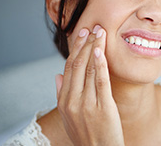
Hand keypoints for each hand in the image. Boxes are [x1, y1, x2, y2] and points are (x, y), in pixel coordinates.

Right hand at [55, 26, 123, 145]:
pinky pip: (100, 81)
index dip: (76, 49)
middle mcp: (72, 100)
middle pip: (77, 65)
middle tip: (93, 27)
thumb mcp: (68, 116)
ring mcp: (87, 104)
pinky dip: (100, 64)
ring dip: (95, 48)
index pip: (68, 68)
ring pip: (88, 69)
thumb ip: (61, 94)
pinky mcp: (103, 107)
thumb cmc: (85, 133)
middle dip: (85, 44)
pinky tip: (101, 50)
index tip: (82, 34)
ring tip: (100, 32)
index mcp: (64, 101)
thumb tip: (57, 75)